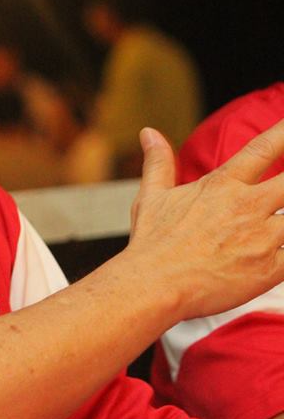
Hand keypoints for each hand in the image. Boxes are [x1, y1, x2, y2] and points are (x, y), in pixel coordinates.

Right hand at [128, 122, 283, 321]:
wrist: (153, 285)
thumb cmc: (152, 244)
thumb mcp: (152, 196)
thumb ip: (158, 162)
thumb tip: (149, 133)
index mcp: (223, 185)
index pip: (264, 148)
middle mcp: (247, 206)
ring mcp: (261, 237)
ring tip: (281, 222)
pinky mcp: (269, 269)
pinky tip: (283, 252)